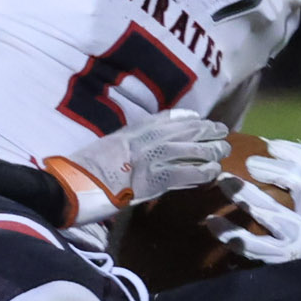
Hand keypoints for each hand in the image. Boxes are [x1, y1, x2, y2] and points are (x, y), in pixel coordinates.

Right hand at [42, 109, 228, 227]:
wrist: (78, 183)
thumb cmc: (86, 167)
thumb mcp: (107, 144)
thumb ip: (127, 139)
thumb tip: (140, 143)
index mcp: (134, 129)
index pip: (169, 117)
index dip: (189, 119)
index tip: (201, 120)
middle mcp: (148, 139)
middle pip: (188, 130)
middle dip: (209, 132)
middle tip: (223, 134)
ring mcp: (155, 157)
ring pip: (194, 150)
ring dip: (212, 151)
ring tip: (223, 153)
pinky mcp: (158, 178)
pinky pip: (189, 173)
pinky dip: (204, 172)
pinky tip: (213, 172)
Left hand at [213, 138, 300, 263]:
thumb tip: (273, 149)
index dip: (291, 151)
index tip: (269, 145)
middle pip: (299, 183)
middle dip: (271, 168)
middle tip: (247, 162)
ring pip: (273, 214)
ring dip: (246, 195)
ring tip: (223, 181)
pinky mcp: (284, 259)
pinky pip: (254, 246)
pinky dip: (231, 234)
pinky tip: (213, 222)